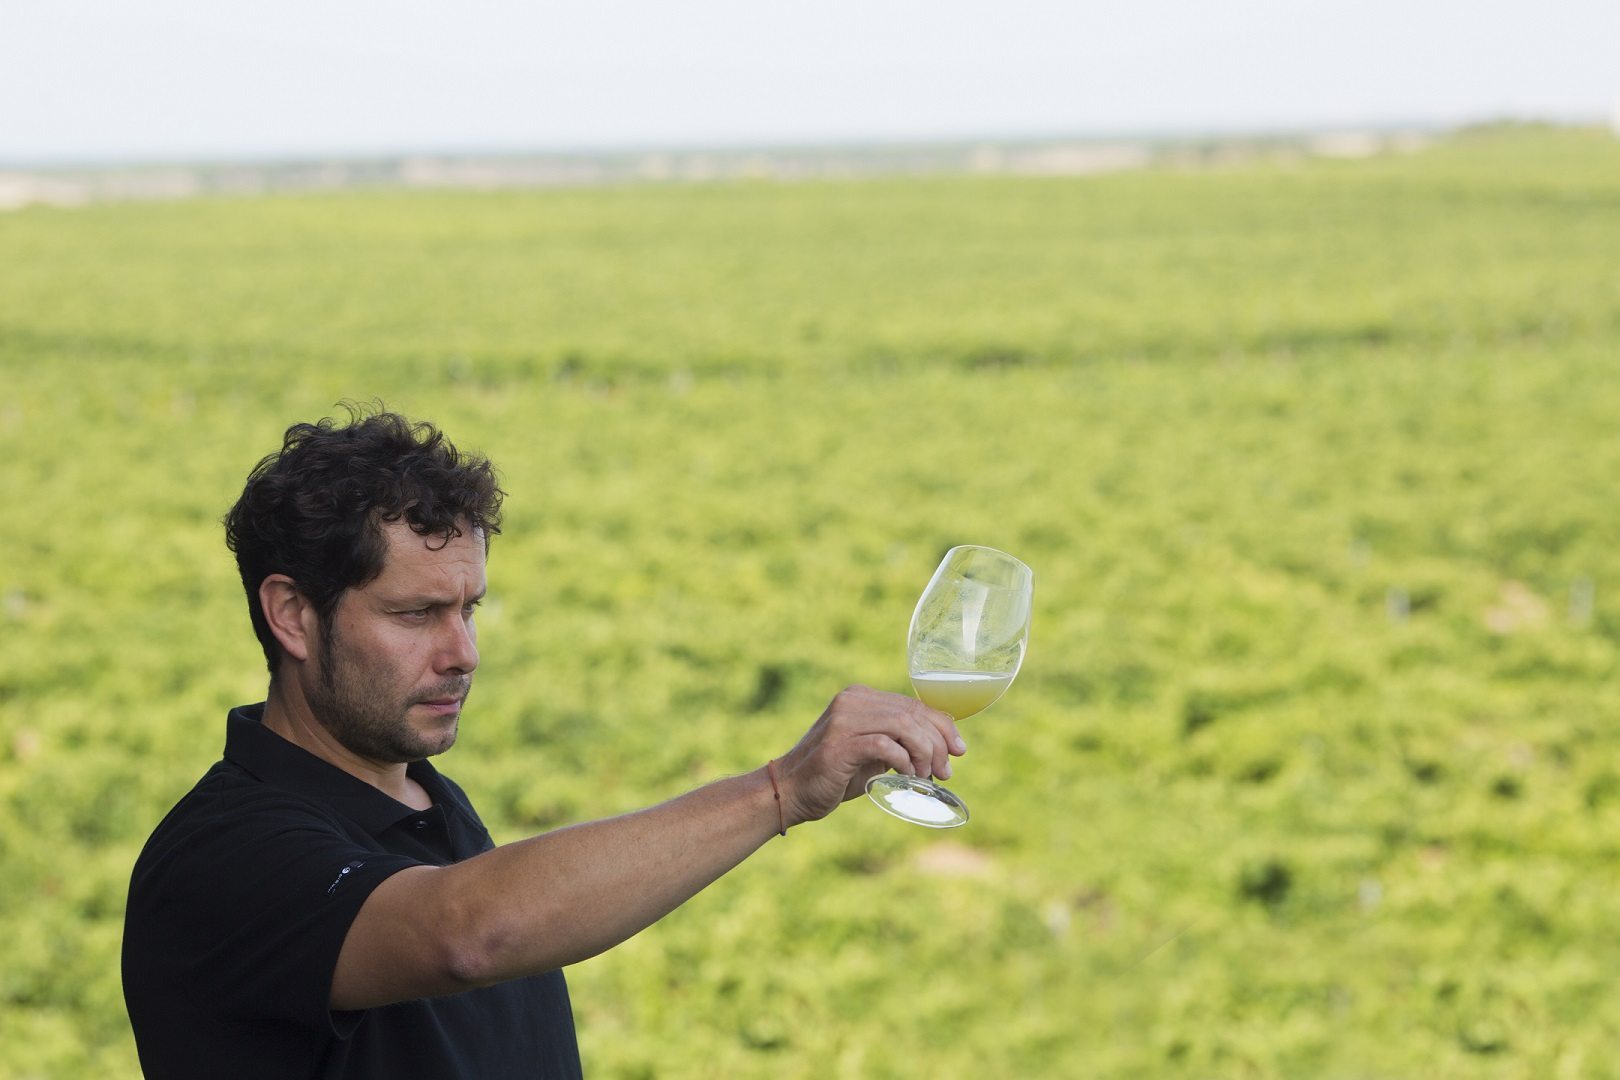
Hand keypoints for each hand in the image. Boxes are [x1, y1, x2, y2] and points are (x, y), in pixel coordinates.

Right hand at [774, 685, 966, 826]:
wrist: (790, 791)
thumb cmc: (834, 775)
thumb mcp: (872, 753)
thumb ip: (899, 743)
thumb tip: (943, 749)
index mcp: (861, 697)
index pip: (914, 704)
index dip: (943, 726)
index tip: (959, 750)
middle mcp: (852, 701)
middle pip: (913, 713)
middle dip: (938, 744)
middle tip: (945, 773)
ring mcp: (844, 719)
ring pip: (904, 725)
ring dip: (924, 753)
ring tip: (925, 776)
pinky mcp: (840, 743)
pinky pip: (886, 745)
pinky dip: (903, 761)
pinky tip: (906, 776)